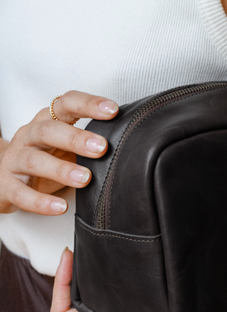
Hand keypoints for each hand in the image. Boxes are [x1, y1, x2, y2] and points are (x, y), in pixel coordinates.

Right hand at [0, 90, 118, 214]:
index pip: (66, 103)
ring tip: (85, 179)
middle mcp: (29, 135)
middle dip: (76, 138)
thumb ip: (88, 140)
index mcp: (47, 119)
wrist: (1, 175)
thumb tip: (128, 142)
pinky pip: (21, 194)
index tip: (113, 110)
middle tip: (101, 148)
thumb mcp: (63, 143)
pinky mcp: (5, 186)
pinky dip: (41, 202)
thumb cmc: (44, 156)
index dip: (89, 104)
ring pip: (35, 161)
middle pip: (49, 130)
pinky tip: (60, 208)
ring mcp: (15, 160)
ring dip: (61, 170)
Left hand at [48, 247, 226, 311]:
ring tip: (90, 257)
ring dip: (86, 283)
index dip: (61, 283)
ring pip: (90, 308)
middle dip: (71, 279)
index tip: (70, 255)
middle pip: (73, 308)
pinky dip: (103, 291)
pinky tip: (113, 277)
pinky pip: (107, 310)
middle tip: (78, 250)